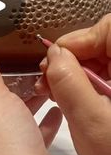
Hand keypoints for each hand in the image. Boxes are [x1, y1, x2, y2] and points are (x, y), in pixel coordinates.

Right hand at [41, 14, 110, 154]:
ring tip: (54, 87)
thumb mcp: (94, 124)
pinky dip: (82, 83)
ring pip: (100, 60)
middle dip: (72, 57)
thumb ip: (70, 84)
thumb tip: (54, 56)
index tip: (58, 56)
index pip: (109, 30)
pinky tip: (67, 95)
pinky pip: (102, 77)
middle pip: (102, 44)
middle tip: (50, 74)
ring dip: (74, 71)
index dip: (80, 39)